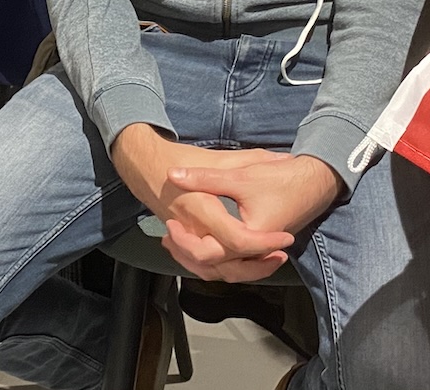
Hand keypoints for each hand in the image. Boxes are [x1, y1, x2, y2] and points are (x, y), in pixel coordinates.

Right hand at [110, 125, 296, 280]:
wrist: (144, 162)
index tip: (285, 239)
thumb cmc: (180, 157)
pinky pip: (201, 265)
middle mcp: (192, 228)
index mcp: (202, 209)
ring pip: (212, 270)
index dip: (265, 243)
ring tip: (265, 261)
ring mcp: (185, 237)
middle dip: (255, 267)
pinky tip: (239, 262)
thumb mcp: (220, 157)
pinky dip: (221, 269)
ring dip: (241, 272)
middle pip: (225, 265)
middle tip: (278, 255)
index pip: (237, 240)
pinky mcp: (183, 240)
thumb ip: (253, 159)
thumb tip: (284, 157)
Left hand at [165, 153, 345, 281]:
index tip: (172, 226)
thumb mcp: (241, 175)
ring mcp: (260, 252)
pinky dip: (216, 255)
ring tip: (178, 242)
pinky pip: (235, 261)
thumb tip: (173, 175)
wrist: (317, 181)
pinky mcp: (261, 248)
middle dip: (189, 255)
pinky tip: (201, 240)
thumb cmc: (285, 179)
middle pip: (216, 268)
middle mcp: (256, 252)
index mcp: (250, 238)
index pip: (211, 254)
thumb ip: (206, 178)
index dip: (186, 242)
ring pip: (225, 269)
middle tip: (170, 237)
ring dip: (200, 259)